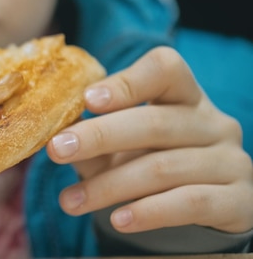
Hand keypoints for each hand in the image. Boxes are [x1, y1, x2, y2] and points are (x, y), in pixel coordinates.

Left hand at [47, 46, 252, 233]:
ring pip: (162, 168)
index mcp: (184, 95)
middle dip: (98, 137)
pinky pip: (189, 202)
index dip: (126, 83)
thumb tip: (56, 137)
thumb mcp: (123, 146)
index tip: (86, 100)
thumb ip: (96, 137)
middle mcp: (212, 122)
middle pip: (154, 123)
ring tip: (69, 201)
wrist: (203, 206)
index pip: (165, 69)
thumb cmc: (150, 162)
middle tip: (56, 151)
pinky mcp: (238, 200)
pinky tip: (117, 220)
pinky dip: (148, 212)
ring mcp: (230, 160)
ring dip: (108, 186)